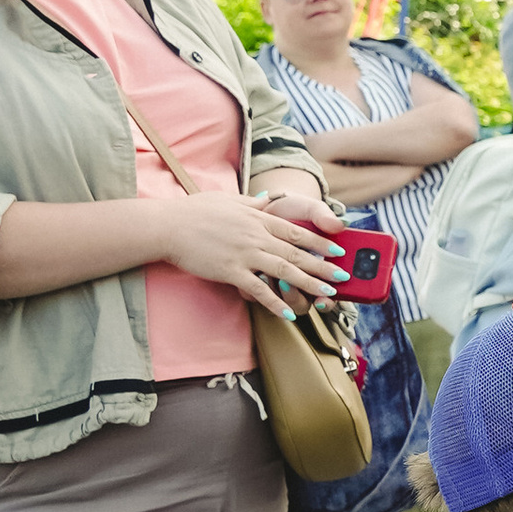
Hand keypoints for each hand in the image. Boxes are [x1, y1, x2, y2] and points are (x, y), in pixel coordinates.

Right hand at [162, 189, 347, 314]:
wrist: (169, 226)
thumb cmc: (195, 211)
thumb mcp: (228, 199)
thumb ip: (253, 202)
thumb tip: (272, 198)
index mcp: (258, 218)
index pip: (296, 231)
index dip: (319, 243)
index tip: (337, 251)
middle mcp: (256, 236)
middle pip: (297, 253)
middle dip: (323, 267)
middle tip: (343, 278)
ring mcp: (244, 254)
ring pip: (284, 271)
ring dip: (308, 284)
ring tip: (327, 295)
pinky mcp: (230, 271)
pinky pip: (257, 289)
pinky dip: (273, 302)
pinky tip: (287, 313)